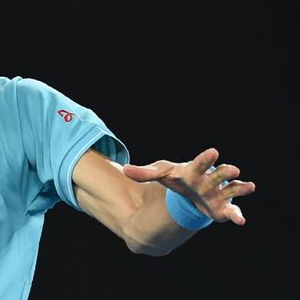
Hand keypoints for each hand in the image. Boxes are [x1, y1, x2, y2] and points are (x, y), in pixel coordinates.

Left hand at [122, 148, 255, 224]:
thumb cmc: (177, 178)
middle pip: (217, 175)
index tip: (213, 152)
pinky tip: (240, 221)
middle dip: (224, 172)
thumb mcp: (161, 173)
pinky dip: (236, 215)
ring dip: (239, 189)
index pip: (200, 163)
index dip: (206, 159)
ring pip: (230, 190)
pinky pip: (231, 211)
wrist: (189, 191)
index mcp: (195, 170)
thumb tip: (124, 170)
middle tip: (232, 169)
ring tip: (250, 186)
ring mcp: (218, 193)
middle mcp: (209, 180)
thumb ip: (144, 173)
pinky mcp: (222, 207)